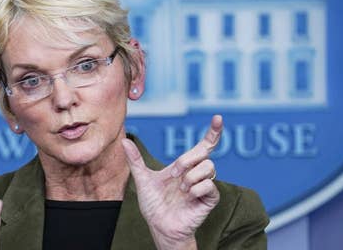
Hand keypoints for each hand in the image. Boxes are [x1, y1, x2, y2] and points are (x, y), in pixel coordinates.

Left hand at [122, 115, 222, 249]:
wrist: (159, 226)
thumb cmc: (154, 204)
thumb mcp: (143, 179)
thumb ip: (136, 160)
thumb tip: (124, 142)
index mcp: (185, 166)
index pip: (204, 146)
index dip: (213, 132)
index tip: (218, 117)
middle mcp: (196, 173)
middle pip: (204, 154)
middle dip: (187, 160)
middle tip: (174, 173)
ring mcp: (204, 186)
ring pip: (209, 167)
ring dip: (190, 177)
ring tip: (181, 189)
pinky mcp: (209, 199)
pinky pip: (209, 185)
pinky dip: (196, 188)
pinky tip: (187, 196)